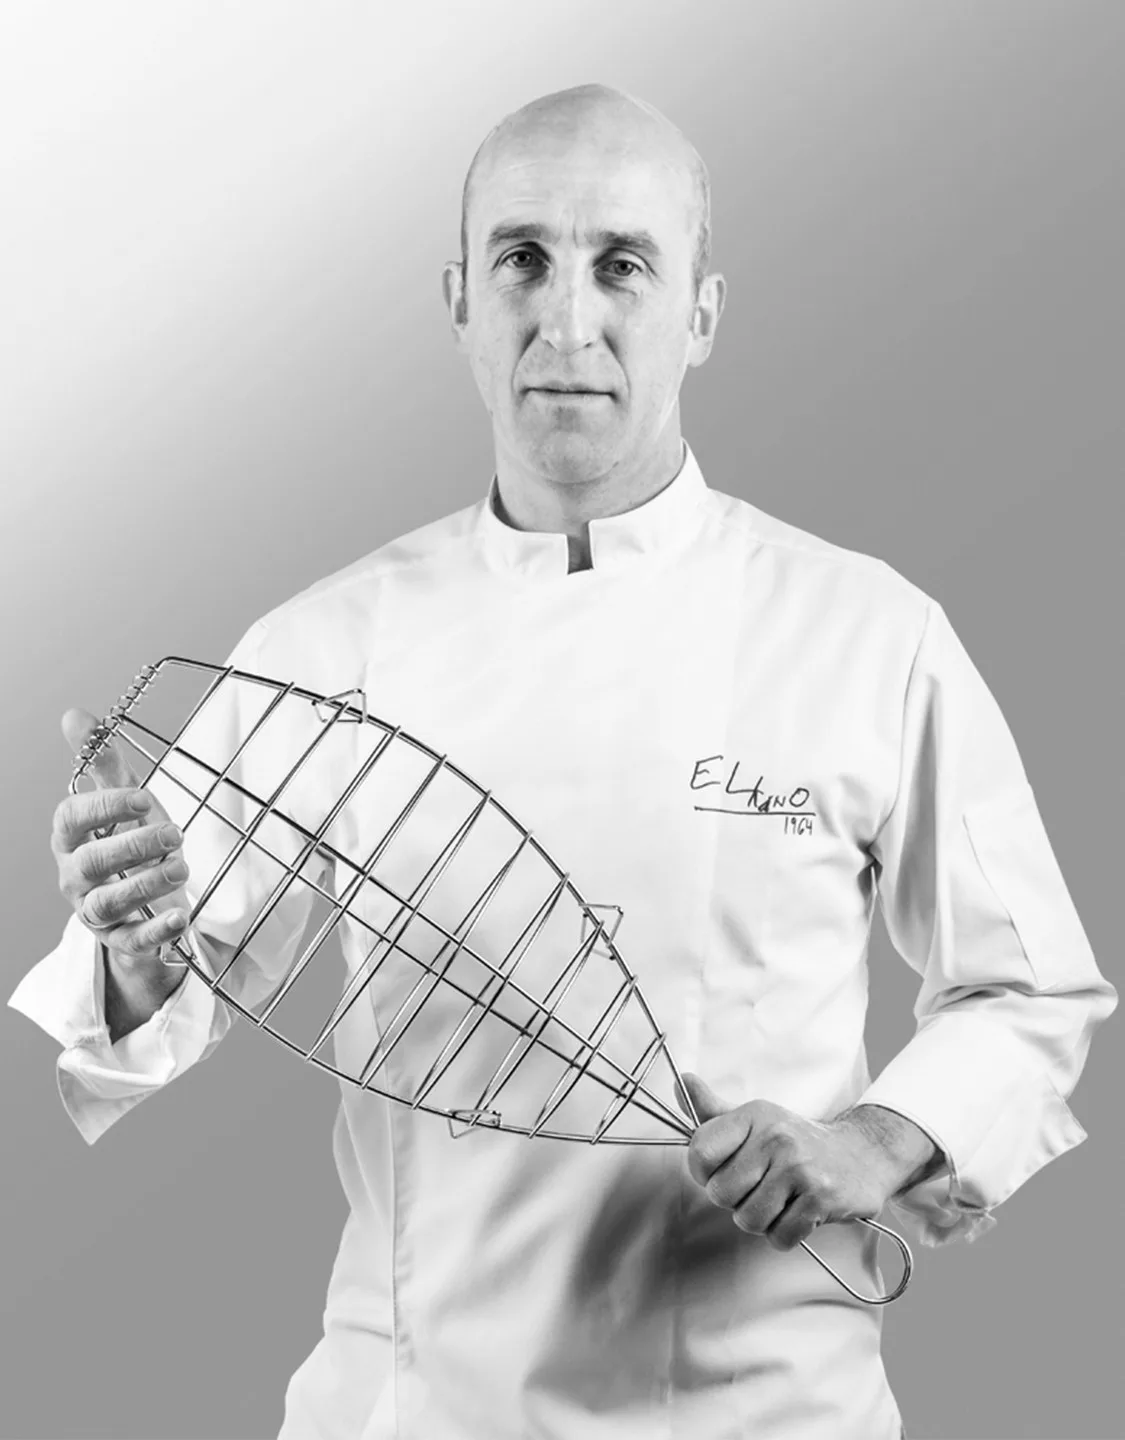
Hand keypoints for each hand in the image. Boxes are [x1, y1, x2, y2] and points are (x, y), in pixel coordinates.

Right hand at [52, 707, 191, 963]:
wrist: (143, 895)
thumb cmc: (127, 840)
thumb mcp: (122, 800)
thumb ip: (103, 762)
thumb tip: (75, 715)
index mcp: (71, 837)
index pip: (71, 819)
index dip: (104, 806)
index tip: (143, 797)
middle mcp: (75, 875)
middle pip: (92, 862)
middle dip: (133, 846)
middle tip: (175, 834)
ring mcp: (95, 910)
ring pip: (110, 901)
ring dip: (147, 884)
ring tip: (182, 867)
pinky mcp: (119, 938)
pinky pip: (132, 940)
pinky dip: (156, 932)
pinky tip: (181, 917)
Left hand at [677, 1073, 898, 1251]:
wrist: (862, 1154)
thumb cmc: (797, 1141)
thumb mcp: (756, 1120)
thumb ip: (713, 1111)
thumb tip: (681, 1081)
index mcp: (753, 1115)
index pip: (700, 1151)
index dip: (704, 1172)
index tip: (721, 1172)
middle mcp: (775, 1137)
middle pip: (721, 1193)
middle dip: (735, 1201)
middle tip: (757, 1189)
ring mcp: (799, 1167)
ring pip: (748, 1220)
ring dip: (761, 1220)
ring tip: (779, 1201)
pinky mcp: (820, 1197)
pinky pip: (780, 1237)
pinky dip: (785, 1234)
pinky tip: (798, 1214)